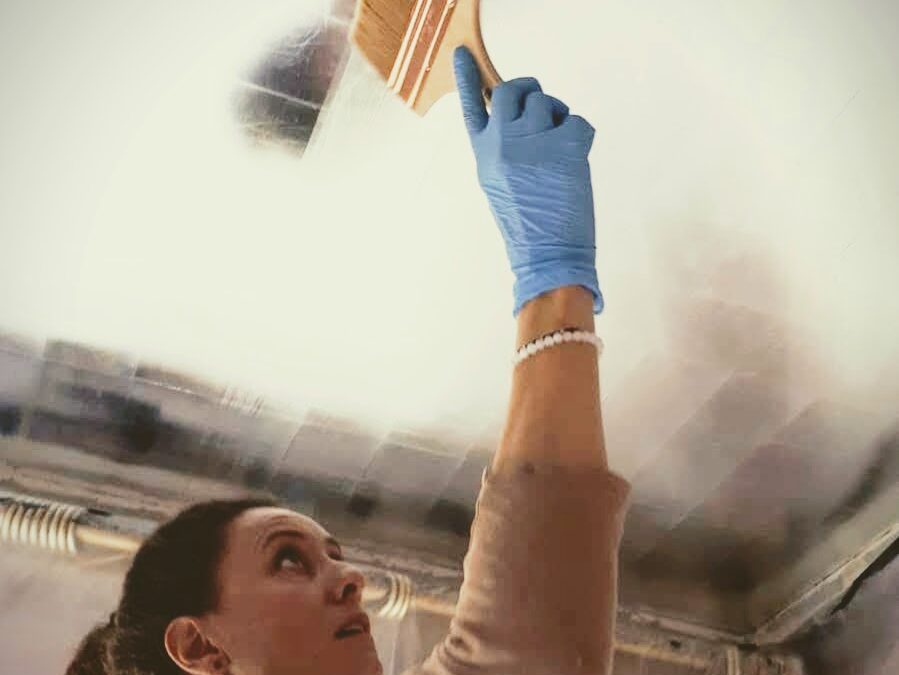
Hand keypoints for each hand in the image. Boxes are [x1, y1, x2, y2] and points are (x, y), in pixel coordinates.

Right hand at [454, 46, 603, 317]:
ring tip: (559, 150)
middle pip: (514, 90)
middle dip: (532, 94)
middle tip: (542, 112)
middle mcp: (503, 143)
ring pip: (547, 102)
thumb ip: (504, 148)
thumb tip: (523, 117)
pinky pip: (577, 121)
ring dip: (558, 118)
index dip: (468, 78)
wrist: (546, 255)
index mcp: (484, 155)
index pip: (472, 106)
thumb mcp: (499, 184)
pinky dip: (582, 138)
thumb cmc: (527, 226)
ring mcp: (533, 142)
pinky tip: (575, 161)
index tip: (463, 54)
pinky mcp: (565, 148)